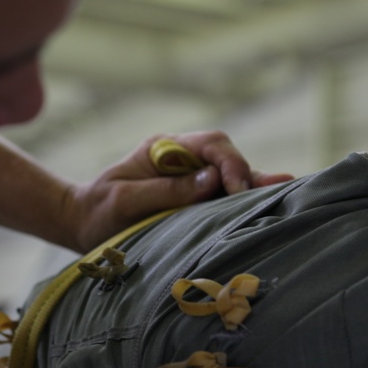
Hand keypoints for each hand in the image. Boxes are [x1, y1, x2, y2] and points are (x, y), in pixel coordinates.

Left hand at [64, 131, 291, 251]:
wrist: (81, 223)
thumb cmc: (98, 211)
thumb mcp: (125, 201)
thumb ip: (167, 190)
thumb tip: (212, 180)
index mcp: (164, 149)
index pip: (210, 143)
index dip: (229, 163)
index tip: (237, 188)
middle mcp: (181, 159)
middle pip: (226, 157)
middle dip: (247, 175)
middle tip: (263, 199)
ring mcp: (189, 178)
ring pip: (229, 176)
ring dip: (253, 186)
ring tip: (286, 191)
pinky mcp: (192, 198)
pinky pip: (222, 195)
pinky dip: (244, 199)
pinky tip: (272, 199)